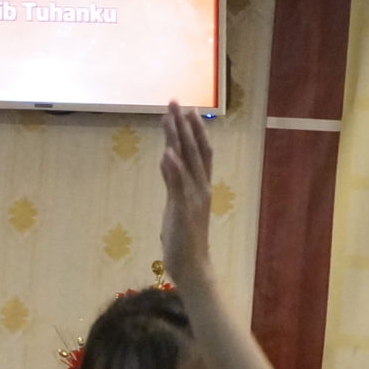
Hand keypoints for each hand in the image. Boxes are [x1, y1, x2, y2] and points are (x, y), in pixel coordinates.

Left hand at [158, 102, 215, 281]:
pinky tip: (167, 154)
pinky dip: (173, 169)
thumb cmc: (185, 238)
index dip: (194, 130)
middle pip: (194, 151)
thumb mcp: (177, 205)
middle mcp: (200, 188)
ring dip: (178, 139)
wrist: (193, 266)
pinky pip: (178, 187)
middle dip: (184, 125)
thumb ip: (174, 183)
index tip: (186, 109)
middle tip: (175, 102)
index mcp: (201, 187)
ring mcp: (192, 199)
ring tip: (170, 118)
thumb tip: (168, 160)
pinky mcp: (182, 211)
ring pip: (186, 163)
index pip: (201, 152)